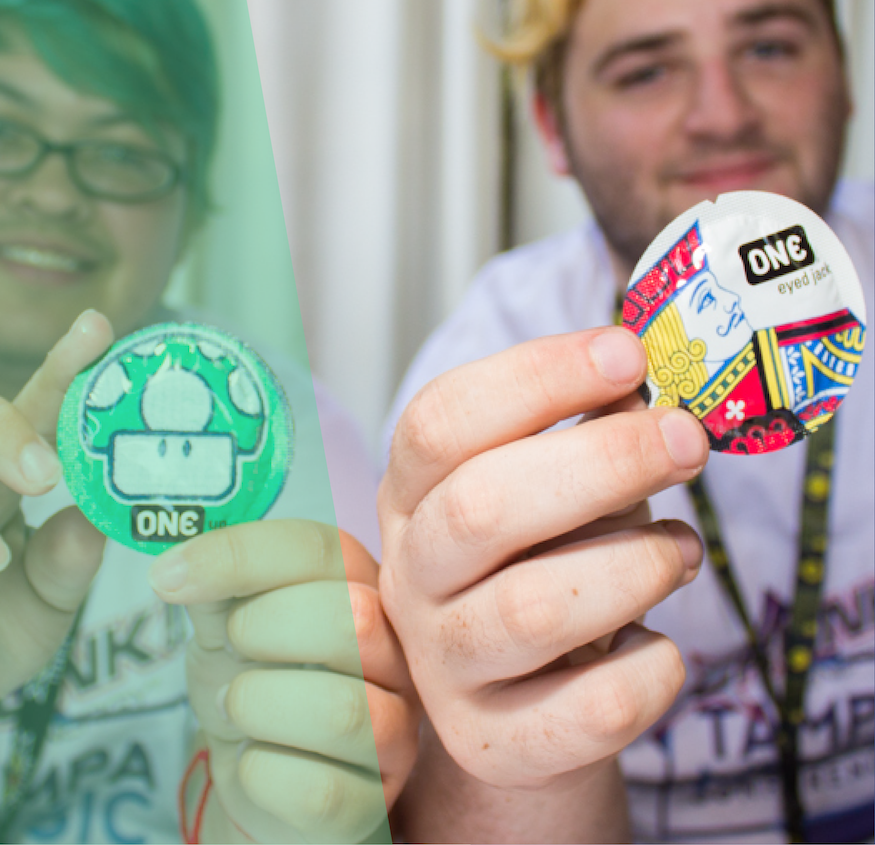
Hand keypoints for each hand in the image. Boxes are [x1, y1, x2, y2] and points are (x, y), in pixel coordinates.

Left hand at [149, 519, 419, 843]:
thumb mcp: (226, 620)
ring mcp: (396, 730)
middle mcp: (397, 652)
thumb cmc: (252, 676)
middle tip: (230, 646)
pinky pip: (319, 791)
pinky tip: (253, 760)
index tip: (170, 577)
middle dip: (263, 628)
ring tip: (237, 706)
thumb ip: (215, 587)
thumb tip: (176, 571)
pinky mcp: (374, 802)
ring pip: (343, 712)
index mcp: (362, 583)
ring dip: (258, 705)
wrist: (257, 769)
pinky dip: (260, 773)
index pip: (318, 549)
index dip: (239, 556)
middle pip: (354, 620)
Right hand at [378, 327, 707, 792]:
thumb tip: (641, 386)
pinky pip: (586, 713)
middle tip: (686, 441)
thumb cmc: (541, 556)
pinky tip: (664, 643)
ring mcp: (443, 663)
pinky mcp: (494, 741)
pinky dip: (651, 670)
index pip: (440, 421)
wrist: (521, 691)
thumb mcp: (547, 480)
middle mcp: (411, 573)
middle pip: (479, 508)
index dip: (534, 378)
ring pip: (531, 611)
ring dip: (635, 566)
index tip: (627, 354)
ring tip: (684, 550)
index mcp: (412, 491)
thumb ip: (583, 429)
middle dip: (601, 462)